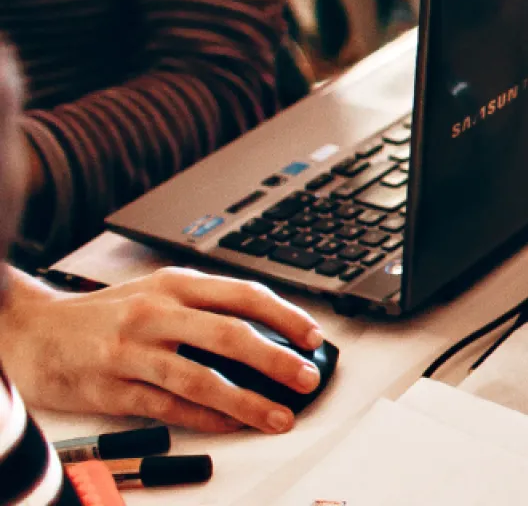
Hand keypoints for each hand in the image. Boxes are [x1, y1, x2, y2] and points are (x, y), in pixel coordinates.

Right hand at [0, 267, 325, 432]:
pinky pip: (168, 408)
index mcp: (173, 285)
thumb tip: (270, 333)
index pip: (242, 295)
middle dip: (276, 360)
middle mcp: (155, 314)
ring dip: (247, 401)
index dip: (284, 317)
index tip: (313, 338)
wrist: (31, 331)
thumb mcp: (156, 293)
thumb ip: (205, 308)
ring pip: (201, 378)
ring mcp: (132, 352)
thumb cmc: (104, 314)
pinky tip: (232, 425)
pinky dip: (206, 419)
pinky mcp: (112, 389)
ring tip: (279, 416)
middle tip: (307, 379)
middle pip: (229, 335)